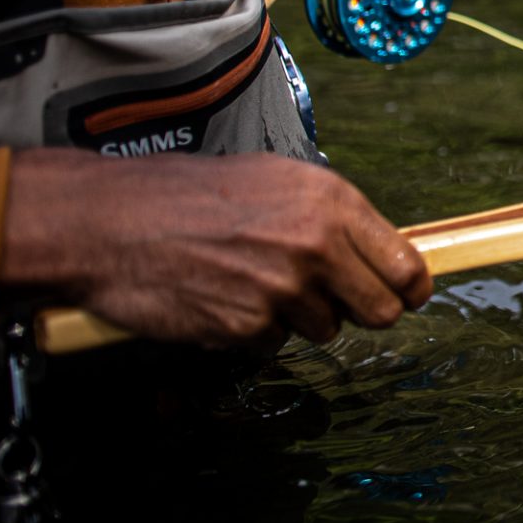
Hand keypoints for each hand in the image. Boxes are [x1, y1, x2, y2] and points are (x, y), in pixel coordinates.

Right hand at [0, 151, 433, 347]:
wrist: (112, 220)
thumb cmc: (189, 194)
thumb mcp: (277, 181)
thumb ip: (333, 216)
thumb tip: (377, 249)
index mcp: (331, 203)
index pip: (405, 265)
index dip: (410, 288)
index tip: (408, 295)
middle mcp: (316, 246)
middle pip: (381, 311)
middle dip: (364, 311)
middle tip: (333, 299)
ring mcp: (282, 289)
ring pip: (326, 328)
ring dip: (298, 315)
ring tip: (253, 279)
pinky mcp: (247, 326)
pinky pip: (273, 341)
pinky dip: (253, 327)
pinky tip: (224, 295)